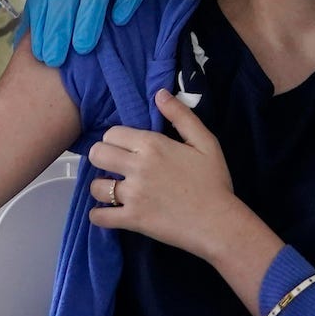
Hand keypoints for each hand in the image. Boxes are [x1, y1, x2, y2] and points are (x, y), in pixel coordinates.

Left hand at [86, 90, 274, 263]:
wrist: (219, 223)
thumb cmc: (214, 181)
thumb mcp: (205, 142)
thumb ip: (180, 115)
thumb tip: (159, 93)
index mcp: (152, 145)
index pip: (112, 134)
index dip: (116, 140)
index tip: (125, 149)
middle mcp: (137, 167)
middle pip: (97, 154)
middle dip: (102, 158)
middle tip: (115, 167)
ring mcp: (133, 195)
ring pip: (95, 186)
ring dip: (102, 187)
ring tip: (115, 191)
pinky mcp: (132, 219)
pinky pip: (99, 217)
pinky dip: (99, 215)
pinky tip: (109, 212)